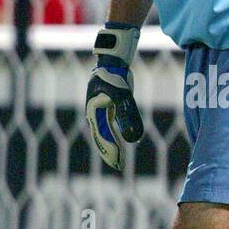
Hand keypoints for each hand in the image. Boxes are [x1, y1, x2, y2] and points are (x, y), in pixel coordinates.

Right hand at [85, 23, 143, 170]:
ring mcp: (100, 111)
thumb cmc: (114, 76)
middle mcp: (95, 114)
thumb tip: (134, 138)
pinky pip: (110, 126)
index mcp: (94, 112)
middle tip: (118, 166)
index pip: (102, 136)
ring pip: (105, 133)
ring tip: (118, 160)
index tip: (118, 161)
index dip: (110, 149)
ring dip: (111, 146)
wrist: (112, 61)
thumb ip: (127, 115)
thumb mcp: (121, 95)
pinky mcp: (108, 108)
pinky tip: (125, 142)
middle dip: (109, 152)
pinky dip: (116, 135)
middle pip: (101, 138)